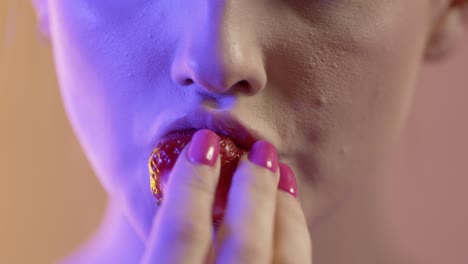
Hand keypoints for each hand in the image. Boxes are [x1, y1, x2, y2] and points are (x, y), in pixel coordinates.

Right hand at [141, 129, 311, 263]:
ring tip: (282, 172)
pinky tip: (290, 214)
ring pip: (286, 261)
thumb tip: (165, 181)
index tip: (203, 144)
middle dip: (255, 191)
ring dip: (286, 211)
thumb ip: (156, 237)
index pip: (182, 233)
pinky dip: (295, 237)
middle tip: (260, 150)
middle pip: (246, 244)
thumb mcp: (139, 263)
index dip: (192, 184)